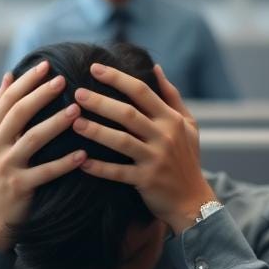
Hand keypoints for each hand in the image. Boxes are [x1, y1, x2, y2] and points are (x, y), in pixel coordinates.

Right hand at [0, 61, 85, 251]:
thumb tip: (8, 76)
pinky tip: (83, 154)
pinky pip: (45, 172)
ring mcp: (6, 168)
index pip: (7, 100)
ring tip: (77, 110)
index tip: (46, 65)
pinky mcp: (20, 188)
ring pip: (32, 140)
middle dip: (41, 94)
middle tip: (63, 79)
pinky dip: (65, 163)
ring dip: (56, 123)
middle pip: (19, 114)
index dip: (26, 81)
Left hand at [72, 63, 215, 233]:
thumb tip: (155, 67)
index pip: (142, 91)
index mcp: (171, 119)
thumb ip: (172, 95)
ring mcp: (155, 159)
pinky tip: (81, 160)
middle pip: (128, 113)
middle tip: (77, 93)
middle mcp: (164, 136)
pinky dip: (99, 167)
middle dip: (100, 102)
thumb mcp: (188, 124)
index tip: (94, 68)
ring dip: (96, 131)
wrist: (193, 200)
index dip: (117, 78)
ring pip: (121, 141)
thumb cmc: (187, 158)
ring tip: (74, 122)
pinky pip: (118, 173)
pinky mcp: (146, 181)